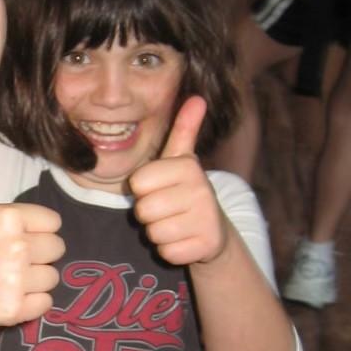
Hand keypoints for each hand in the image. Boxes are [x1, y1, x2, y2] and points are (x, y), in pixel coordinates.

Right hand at [0, 134, 64, 329]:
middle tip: (9, 259)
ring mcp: (16, 279)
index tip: (11, 238)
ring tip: (6, 278)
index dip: (36, 230)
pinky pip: (46, 303)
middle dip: (38, 255)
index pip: (53, 223)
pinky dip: (31, 303)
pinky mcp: (15, 308)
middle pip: (57, 249)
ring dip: (35, 279)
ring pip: (52, 277)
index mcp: (9, 217)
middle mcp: (16, 247)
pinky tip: (7, 295)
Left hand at [129, 96, 227, 265]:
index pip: (137, 183)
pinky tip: (185, 240)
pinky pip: (167, 252)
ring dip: (159, 232)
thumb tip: (197, 97)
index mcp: (187, 166)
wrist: (214, 229)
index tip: (161, 188)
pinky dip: (171, 250)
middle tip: (168, 208)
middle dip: (149, 213)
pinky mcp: (206, 246)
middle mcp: (200, 190)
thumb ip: (184, 129)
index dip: (143, 190)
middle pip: (143, 210)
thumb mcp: (182, 160)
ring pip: (153, 233)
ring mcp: (205, 219)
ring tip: (177, 223)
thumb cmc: (186, 191)